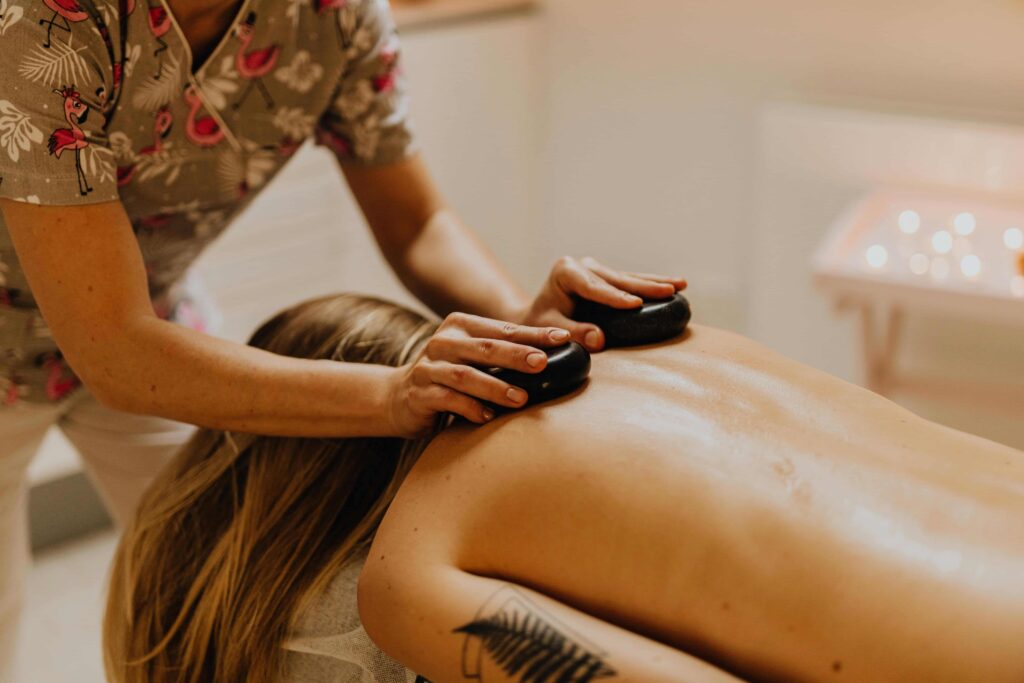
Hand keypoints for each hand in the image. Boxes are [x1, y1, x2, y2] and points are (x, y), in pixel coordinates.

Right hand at [385, 312, 570, 436]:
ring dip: (496, 387)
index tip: (563, 339)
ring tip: (522, 398)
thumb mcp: (473, 357)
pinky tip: (488, 417)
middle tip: (544, 363)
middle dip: (517, 355)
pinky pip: (447, 400)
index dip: (534, 334)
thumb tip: (556, 355)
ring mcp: (428, 367)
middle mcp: (442, 342)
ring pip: (466, 375)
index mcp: (461, 326)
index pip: (504, 330)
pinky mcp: (419, 394)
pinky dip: (470, 408)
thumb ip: (503, 353)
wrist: (397, 397)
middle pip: (486, 348)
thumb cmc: (449, 376)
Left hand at [518, 256, 686, 350]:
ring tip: (681, 285)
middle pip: (617, 279)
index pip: (593, 287)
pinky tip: (676, 285)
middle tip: (669, 291)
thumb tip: (599, 339)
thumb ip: (572, 333)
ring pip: (629, 277)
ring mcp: (596, 268)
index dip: (615, 296)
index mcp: (565, 272)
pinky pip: (631, 282)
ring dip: (656, 282)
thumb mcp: (548, 330)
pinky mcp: (607, 276)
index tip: (635, 304)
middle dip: (644, 286)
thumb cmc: (540, 324)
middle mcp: (582, 264)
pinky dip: (652, 284)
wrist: (536, 317)